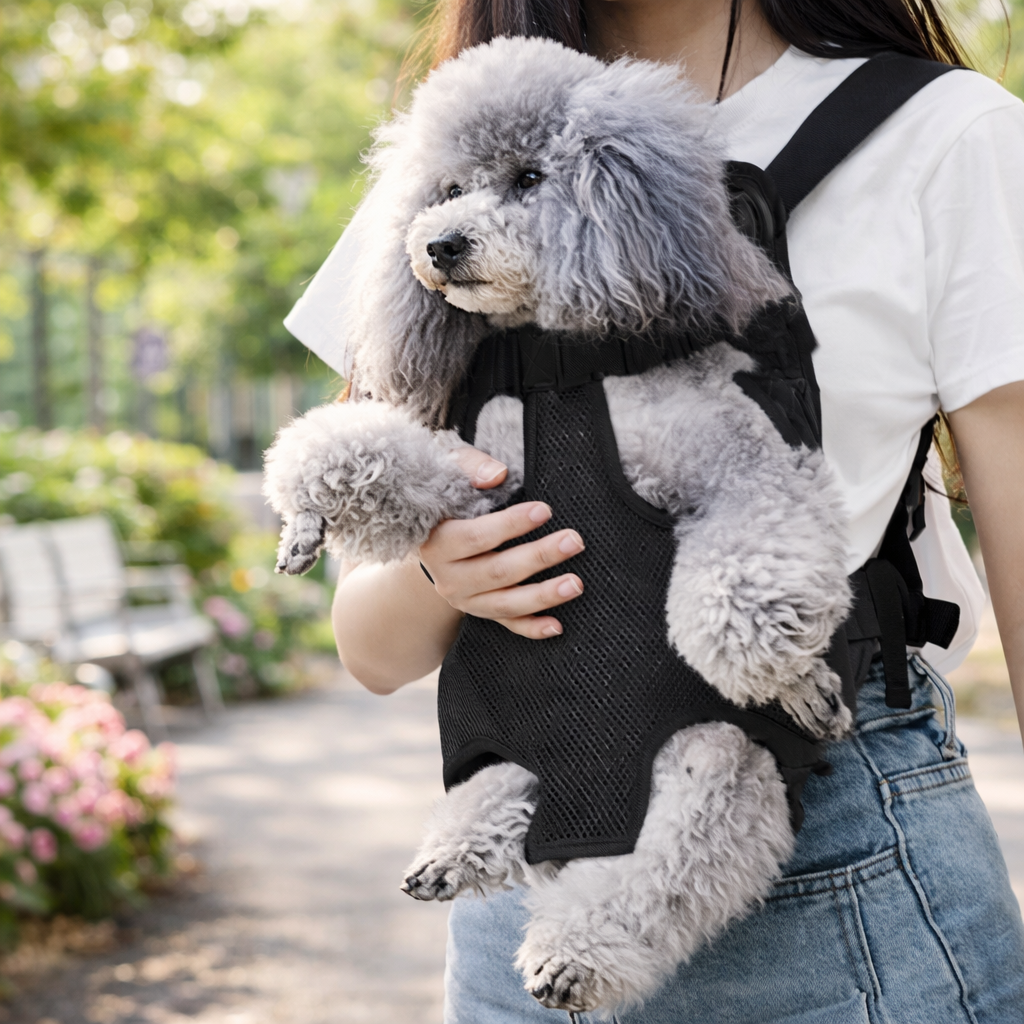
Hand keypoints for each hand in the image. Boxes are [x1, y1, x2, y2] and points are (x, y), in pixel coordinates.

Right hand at [418, 447, 584, 638]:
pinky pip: (508, 624)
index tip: (544, 510)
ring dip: (543, 595)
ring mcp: (466, 599)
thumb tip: (497, 475)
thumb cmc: (448, 497)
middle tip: (574, 541)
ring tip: (576, 584)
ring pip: (506, 603)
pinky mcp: (482, 611)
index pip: (475, 537)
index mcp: (437, 543)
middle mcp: (448, 578)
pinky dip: (532, 628)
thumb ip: (470, 466)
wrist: (431, 535)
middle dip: (539, 557)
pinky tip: (557, 625)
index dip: (511, 525)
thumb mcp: (448, 471)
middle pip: (497, 572)